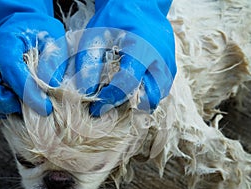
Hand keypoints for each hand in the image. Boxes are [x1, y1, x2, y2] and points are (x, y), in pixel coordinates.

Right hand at [0, 10, 66, 117]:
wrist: (22, 28)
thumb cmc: (39, 34)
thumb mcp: (52, 41)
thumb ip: (51, 63)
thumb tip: (51, 88)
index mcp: (4, 43)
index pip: (10, 70)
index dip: (27, 91)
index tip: (45, 107)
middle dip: (10, 104)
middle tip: (32, 107)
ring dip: (5, 110)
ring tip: (26, 106)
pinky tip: (17, 106)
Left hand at [75, 0, 176, 115]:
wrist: (140, 5)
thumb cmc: (115, 20)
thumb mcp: (95, 36)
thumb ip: (88, 64)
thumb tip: (87, 92)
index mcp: (141, 48)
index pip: (127, 83)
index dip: (110, 98)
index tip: (96, 108)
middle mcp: (161, 58)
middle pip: (150, 97)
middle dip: (130, 106)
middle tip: (112, 105)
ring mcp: (169, 63)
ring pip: (158, 96)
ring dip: (140, 102)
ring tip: (123, 97)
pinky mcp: (172, 66)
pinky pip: (161, 88)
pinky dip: (147, 93)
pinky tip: (134, 87)